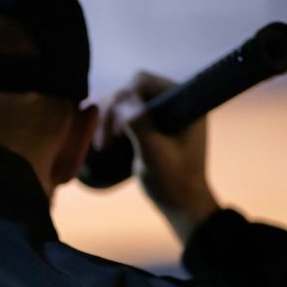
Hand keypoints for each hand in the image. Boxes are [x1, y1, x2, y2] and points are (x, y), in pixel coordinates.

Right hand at [96, 71, 219, 244]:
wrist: (182, 204)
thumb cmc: (173, 181)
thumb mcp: (155, 153)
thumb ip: (140, 123)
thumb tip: (120, 93)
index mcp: (185, 102)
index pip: (144, 82)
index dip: (123, 100)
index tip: (114, 130)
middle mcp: (174, 101)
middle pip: (131, 91)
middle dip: (112, 113)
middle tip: (104, 143)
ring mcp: (162, 112)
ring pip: (124, 102)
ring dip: (108, 121)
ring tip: (102, 145)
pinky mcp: (151, 124)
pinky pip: (125, 114)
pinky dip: (111, 125)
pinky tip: (104, 142)